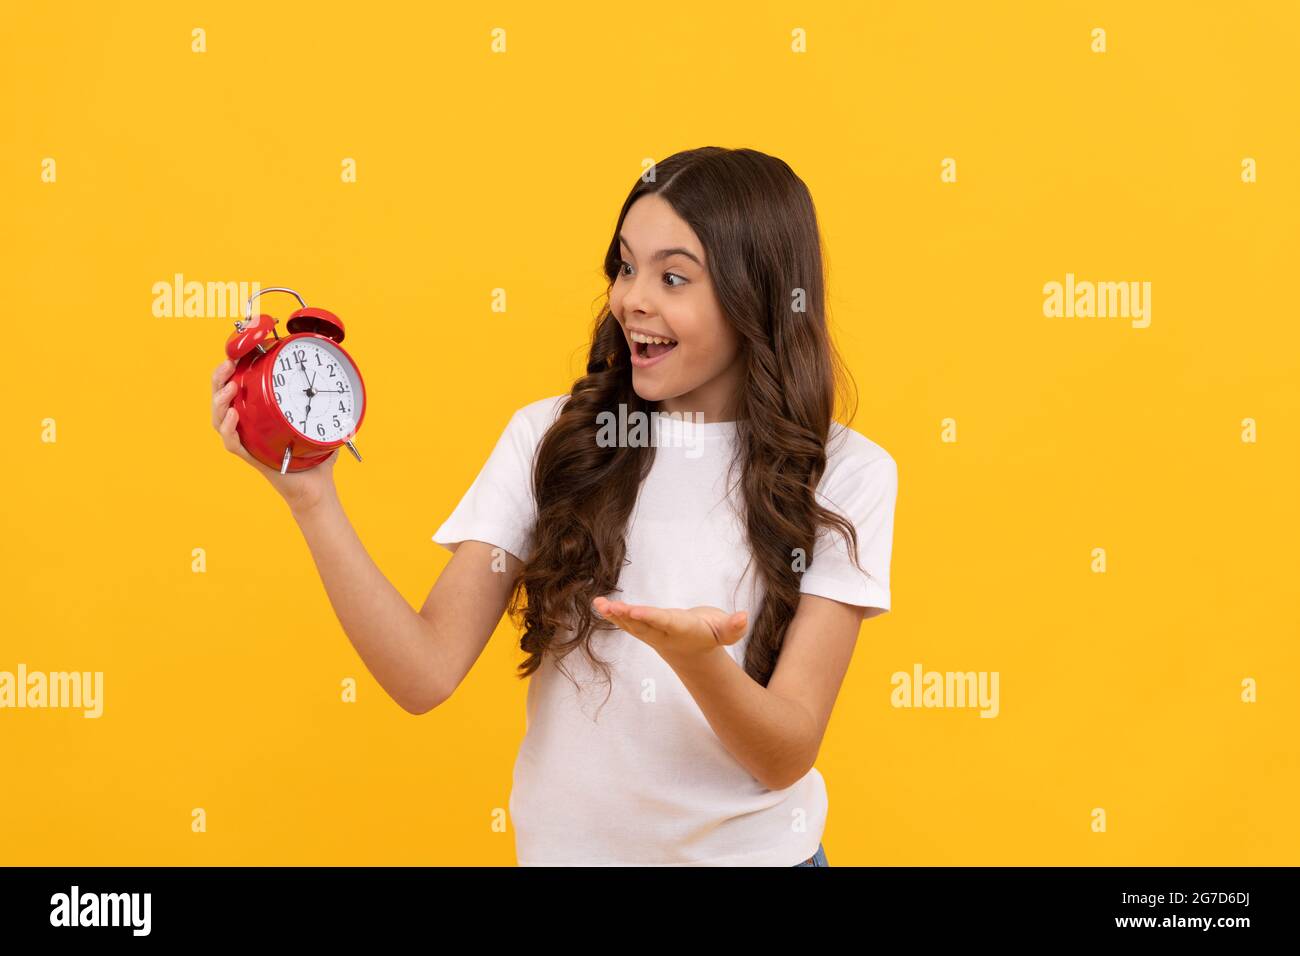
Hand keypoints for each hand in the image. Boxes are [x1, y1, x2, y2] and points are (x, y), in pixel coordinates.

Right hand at [211, 357, 339, 514]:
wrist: (317, 488)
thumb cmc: (316, 456)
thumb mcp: (320, 420)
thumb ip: (323, 400)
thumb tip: (332, 377)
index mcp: (259, 415)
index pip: (236, 389)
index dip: (230, 372)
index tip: (235, 356)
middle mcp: (248, 427)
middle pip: (221, 401)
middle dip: (219, 380)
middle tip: (227, 365)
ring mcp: (248, 442)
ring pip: (220, 421)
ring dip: (221, 402)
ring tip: (230, 388)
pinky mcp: (252, 458)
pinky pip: (232, 444)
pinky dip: (229, 429)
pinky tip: (234, 415)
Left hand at [592, 596, 747, 661]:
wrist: (695, 653)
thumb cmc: (711, 635)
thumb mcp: (726, 631)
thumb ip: (733, 627)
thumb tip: (742, 617)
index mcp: (682, 630)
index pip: (665, 622)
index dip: (650, 616)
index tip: (636, 610)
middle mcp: (663, 633)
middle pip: (643, 626)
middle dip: (628, 617)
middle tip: (613, 608)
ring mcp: (651, 633)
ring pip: (631, 625)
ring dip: (615, 615)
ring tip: (600, 604)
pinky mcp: (644, 629)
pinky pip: (626, 623)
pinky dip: (612, 614)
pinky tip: (598, 604)